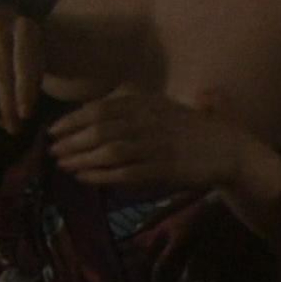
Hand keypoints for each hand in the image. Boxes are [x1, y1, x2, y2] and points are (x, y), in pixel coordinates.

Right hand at [0, 7, 44, 133]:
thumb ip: (33, 79)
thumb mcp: (41, 60)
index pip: (22, 63)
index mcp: (24, 25)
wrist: (12, 33)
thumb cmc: (31, 52)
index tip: (26, 115)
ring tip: (5, 123)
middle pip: (1, 73)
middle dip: (8, 104)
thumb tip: (21, 112)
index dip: (23, 91)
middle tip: (15, 127)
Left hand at [47, 88, 252, 189]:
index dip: (73, 119)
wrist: (230, 150)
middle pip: (99, 129)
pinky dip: (101, 175)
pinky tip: (84, 178)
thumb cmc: (193, 130)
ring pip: (109, 151)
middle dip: (71, 140)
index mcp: (147, 103)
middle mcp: (148, 121)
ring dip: (81, 158)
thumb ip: (132, 110)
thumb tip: (94, 113)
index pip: (100, 108)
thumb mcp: (162, 109)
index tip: (53, 129)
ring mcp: (156, 145)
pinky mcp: (163, 169)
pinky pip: (125, 173)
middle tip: (51, 150)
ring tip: (62, 165)